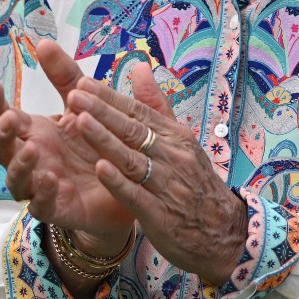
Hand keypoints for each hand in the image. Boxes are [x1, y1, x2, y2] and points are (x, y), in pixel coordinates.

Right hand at [0, 40, 134, 254]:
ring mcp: (41, 185)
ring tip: (30, 151)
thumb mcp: (85, 102)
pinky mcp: (59, 208)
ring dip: (20, 165)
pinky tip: (50, 179)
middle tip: (10, 119)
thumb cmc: (98, 140)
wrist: (128, 184)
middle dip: (2, 134)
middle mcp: (33, 158)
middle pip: (3, 148)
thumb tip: (43, 42)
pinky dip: (43, 194)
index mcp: (35, 132)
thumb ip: (65, 76)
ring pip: (17, 180)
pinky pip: (43, 205)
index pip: (6, 116)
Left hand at [67, 64, 247, 285]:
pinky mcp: (161, 215)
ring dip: (105, 140)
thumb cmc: (195, 183)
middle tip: (74, 95)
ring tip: (78, 122)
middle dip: (101, 112)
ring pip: (132, 159)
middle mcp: (172, 156)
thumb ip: (156, 106)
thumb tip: (139, 67)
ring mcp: (167, 185)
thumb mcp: (182, 141)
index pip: (139, 112)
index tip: (84, 84)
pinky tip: (98, 168)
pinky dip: (117, 181)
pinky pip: (136, 194)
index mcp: (176, 137)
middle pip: (133, 131)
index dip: (110, 98)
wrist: (225, 232)